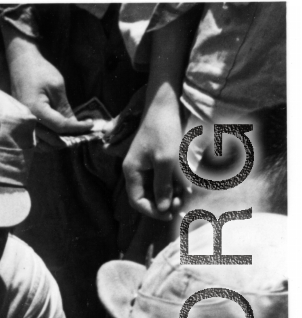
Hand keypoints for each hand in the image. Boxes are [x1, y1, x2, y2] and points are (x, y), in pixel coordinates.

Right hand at [2, 31, 94, 136]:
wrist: (21, 64)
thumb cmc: (39, 71)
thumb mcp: (56, 86)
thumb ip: (64, 108)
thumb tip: (73, 124)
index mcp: (36, 111)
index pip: (60, 127)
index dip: (77, 128)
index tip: (90, 125)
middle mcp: (27, 122)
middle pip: (52, 140)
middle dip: (69, 138)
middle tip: (83, 133)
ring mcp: (24, 125)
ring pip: (43, 145)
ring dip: (59, 143)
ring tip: (72, 135)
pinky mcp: (23, 124)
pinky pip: (36, 141)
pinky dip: (48, 142)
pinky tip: (58, 137)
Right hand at [122, 88, 188, 218]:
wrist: (165, 103)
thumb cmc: (162, 129)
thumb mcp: (165, 160)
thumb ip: (163, 186)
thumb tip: (163, 209)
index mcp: (132, 172)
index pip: (137, 201)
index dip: (152, 211)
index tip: (170, 214)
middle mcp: (135, 171)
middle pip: (147, 196)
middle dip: (164, 202)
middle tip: (181, 203)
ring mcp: (145, 165)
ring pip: (156, 188)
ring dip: (170, 193)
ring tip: (185, 192)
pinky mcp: (154, 159)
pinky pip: (162, 177)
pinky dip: (173, 182)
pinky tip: (185, 181)